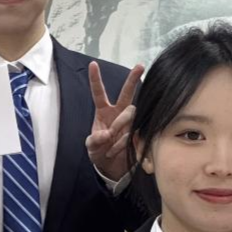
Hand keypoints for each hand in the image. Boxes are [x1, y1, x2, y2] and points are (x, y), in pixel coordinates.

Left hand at [86, 62, 143, 181]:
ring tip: (111, 148)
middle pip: (126, 93)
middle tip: (140, 66)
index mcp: (103, 112)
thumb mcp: (91, 147)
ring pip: (131, 113)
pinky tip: (118, 152)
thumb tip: (106, 134)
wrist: (112, 167)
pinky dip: (124, 144)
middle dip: (133, 79)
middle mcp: (118, 112)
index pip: (99, 93)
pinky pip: (135, 132)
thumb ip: (95, 140)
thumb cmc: (99, 152)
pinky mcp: (139, 132)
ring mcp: (130, 121)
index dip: (96, 79)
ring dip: (120, 129)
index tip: (93, 64)